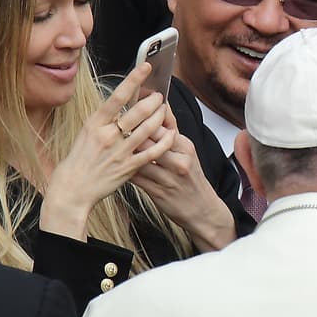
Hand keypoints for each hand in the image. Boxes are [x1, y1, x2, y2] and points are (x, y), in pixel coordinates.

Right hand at [40, 61, 174, 241]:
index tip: (146, 67)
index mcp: (95, 123)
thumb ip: (104, 120)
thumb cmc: (79, 160)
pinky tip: (171, 134)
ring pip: (147, 129)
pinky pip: (152, 152)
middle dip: (153, 101)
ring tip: (165, 110)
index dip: (134, 80)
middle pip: (137, 112)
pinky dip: (164, 141)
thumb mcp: (86, 133)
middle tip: (160, 96)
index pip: (118, 96)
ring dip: (160, 117)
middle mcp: (107, 135)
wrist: (72, 189)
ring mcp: (118, 152)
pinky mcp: (128, 167)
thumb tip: (120, 104)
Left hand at [130, 109, 236, 251]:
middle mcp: (178, 161)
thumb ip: (172, 131)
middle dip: (131, 132)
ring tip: (114, 145)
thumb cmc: (192, 179)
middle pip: (149, 139)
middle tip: (116, 126)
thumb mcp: (187, 153)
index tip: (131, 108)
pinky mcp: (158, 192)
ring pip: (139, 158)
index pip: (161, 125)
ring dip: (125, 151)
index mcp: (185, 147)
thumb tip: (162, 106)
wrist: (202, 210)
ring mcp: (168, 178)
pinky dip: (125, 169)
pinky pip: (136, 177)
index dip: (143, 116)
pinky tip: (117, 165)